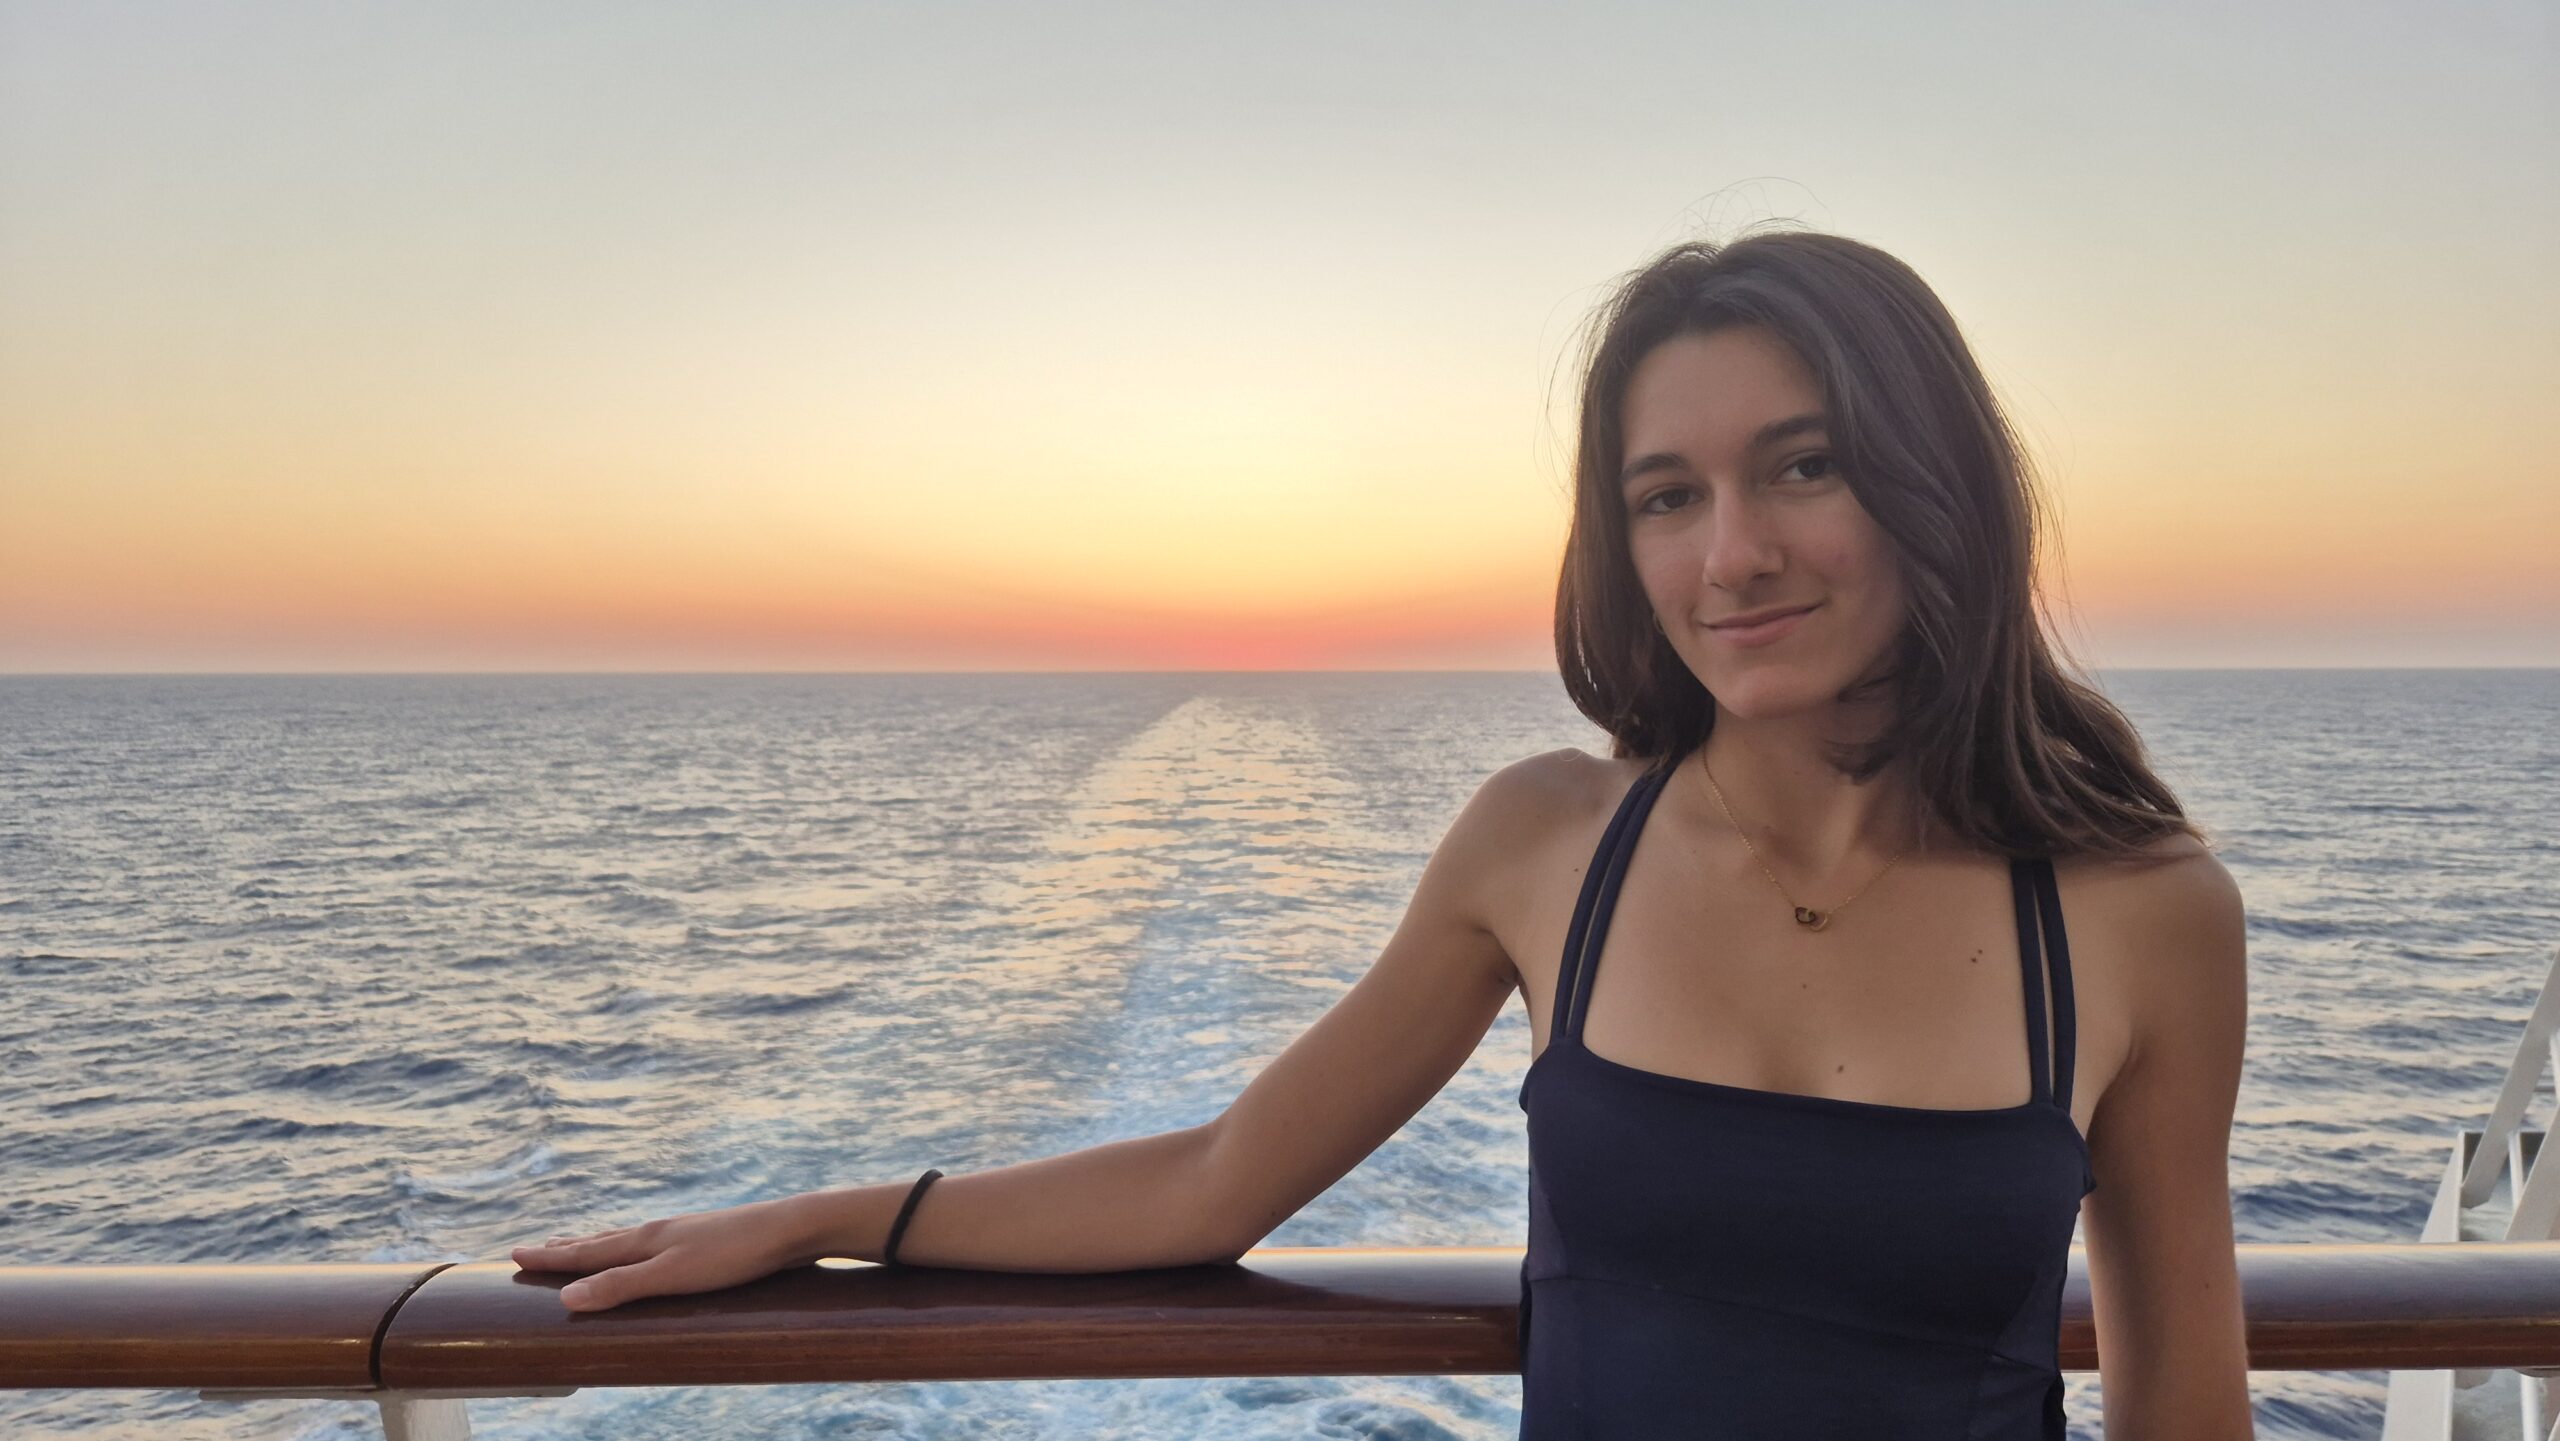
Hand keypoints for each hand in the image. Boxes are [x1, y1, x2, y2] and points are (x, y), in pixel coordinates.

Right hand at [509, 1195, 815, 1311]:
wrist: (792, 1228)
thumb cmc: (734, 1255)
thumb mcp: (672, 1276)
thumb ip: (622, 1286)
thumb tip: (566, 1297)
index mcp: (645, 1241)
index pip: (587, 1252)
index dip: (551, 1257)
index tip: (514, 1252)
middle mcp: (659, 1232)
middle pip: (602, 1241)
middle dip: (567, 1248)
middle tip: (535, 1247)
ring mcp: (683, 1234)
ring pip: (628, 1240)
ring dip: (598, 1245)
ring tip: (582, 1244)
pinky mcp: (707, 1241)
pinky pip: (654, 1246)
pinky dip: (632, 1249)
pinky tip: (648, 1252)